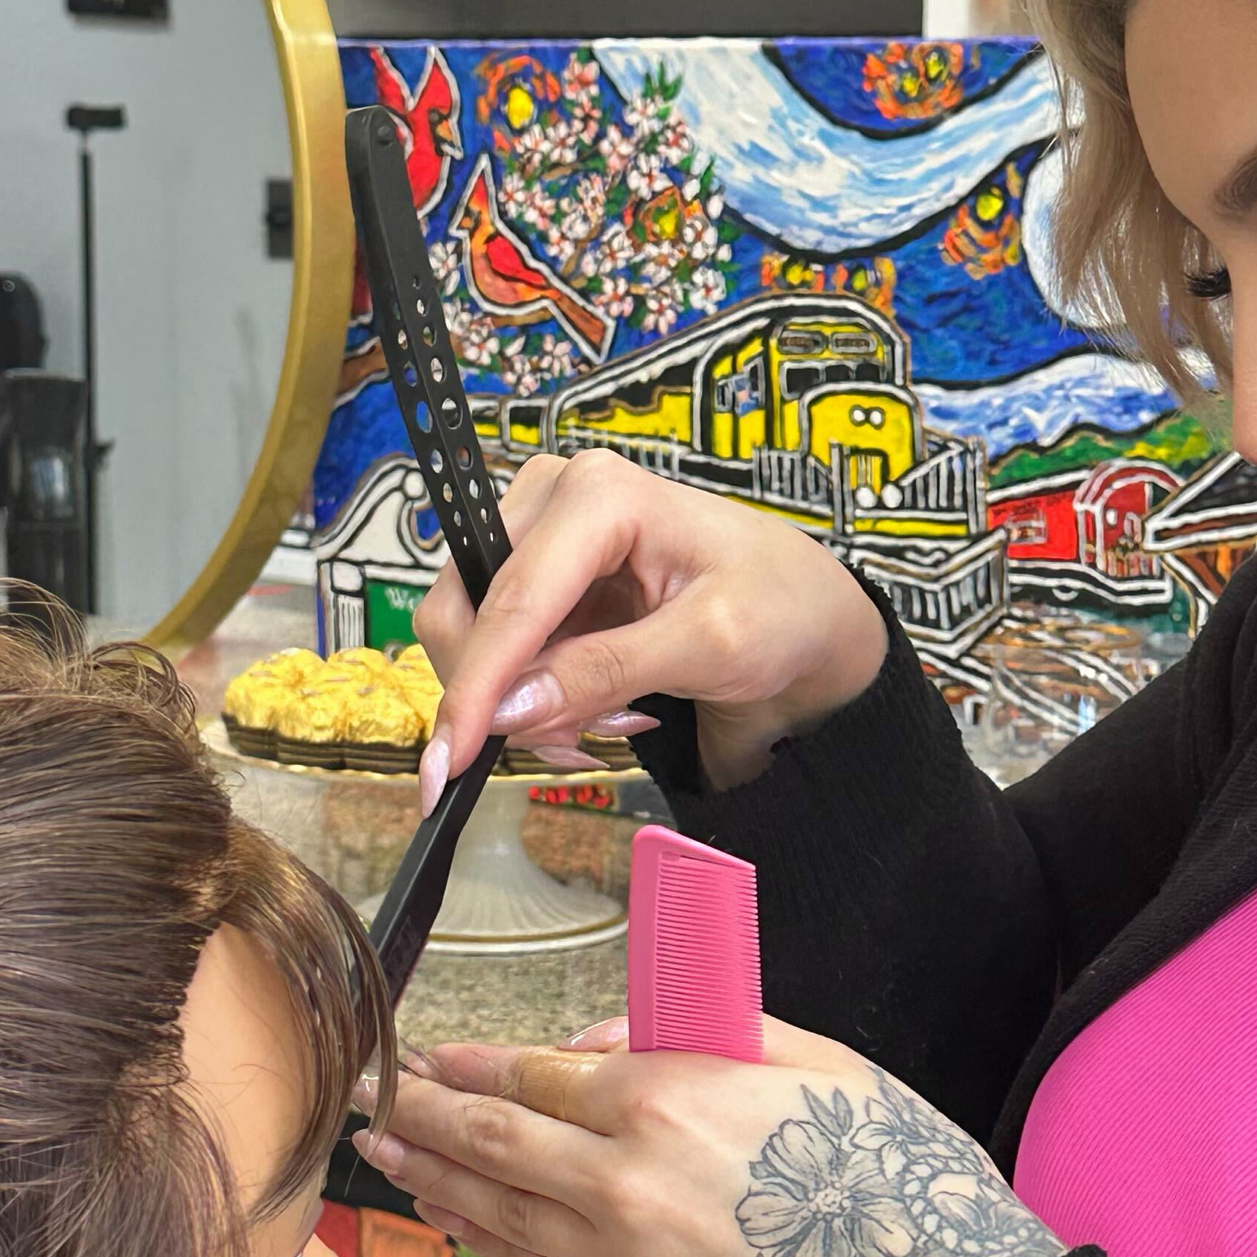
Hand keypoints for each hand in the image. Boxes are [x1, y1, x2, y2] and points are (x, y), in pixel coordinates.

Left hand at [353, 1022, 1063, 1256]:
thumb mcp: (816, 1063)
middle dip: (420, 1117)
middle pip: (494, 1142)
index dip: (472, 1065)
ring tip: (386, 1157)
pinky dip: (487, 1242)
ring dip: (435, 1181)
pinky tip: (457, 1222)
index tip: (428, 1056)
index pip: (539, 1075)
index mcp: (670, 1098)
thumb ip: (702, 1037)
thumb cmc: (899, 1178)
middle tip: (370, 1100)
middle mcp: (627, 1179)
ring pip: (502, 1212)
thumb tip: (603, 1050)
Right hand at [412, 449, 887, 806]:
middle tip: (580, 742)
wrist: (807, 611)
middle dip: (507, 696)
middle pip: (466, 611)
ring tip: (614, 717)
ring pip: (474, 641)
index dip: (473, 685)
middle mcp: (553, 501)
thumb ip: (604, 672)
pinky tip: (602, 708)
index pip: (509, 599)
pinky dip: (538, 700)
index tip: (449, 760)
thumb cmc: (781, 607)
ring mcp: (540, 539)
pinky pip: (500, 655)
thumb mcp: (709, 644)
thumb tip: (505, 710)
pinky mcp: (540, 581)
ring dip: (528, 704)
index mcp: (598, 495)